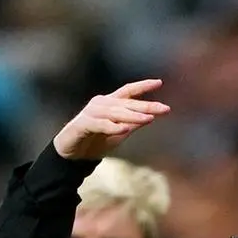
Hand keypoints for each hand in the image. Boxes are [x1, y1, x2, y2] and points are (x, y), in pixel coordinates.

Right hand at [53, 80, 170, 160]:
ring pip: (115, 113)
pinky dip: (112, 127)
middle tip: (164, 109)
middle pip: (126, 103)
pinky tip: (124, 129)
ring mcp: (90, 113)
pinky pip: (99, 125)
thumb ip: (132, 123)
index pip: (128, 91)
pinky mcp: (81, 125)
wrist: (73, 154)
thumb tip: (151, 116)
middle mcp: (101, 104)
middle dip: (146, 106)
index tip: (159, 82)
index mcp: (110, 104)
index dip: (143, 86)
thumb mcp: (119, 132)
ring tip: (149, 119)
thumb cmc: (96, 141)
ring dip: (133, 116)